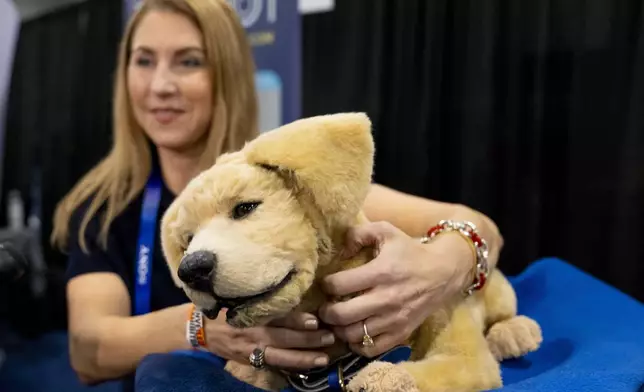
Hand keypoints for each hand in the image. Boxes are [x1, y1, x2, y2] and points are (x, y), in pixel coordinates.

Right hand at [205, 311, 334, 369]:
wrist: (200, 329)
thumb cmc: (224, 308)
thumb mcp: (239, 298)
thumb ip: (263, 299)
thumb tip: (292, 293)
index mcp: (250, 314)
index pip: (277, 317)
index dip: (296, 320)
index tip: (314, 320)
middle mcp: (252, 334)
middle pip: (283, 338)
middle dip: (308, 340)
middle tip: (329, 337)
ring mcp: (251, 351)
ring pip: (281, 357)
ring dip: (303, 358)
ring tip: (323, 358)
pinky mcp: (250, 362)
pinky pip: (274, 366)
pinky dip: (291, 367)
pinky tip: (307, 367)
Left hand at [318, 221, 473, 356]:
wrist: (443, 273)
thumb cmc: (410, 252)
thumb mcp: (386, 231)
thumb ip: (359, 233)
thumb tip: (340, 247)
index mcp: (381, 272)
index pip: (339, 285)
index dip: (326, 284)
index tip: (327, 283)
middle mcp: (386, 298)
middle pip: (342, 315)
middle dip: (326, 312)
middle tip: (325, 307)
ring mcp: (394, 319)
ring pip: (353, 335)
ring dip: (339, 329)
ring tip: (337, 320)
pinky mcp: (401, 333)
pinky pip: (371, 348)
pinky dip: (357, 344)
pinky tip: (355, 333)